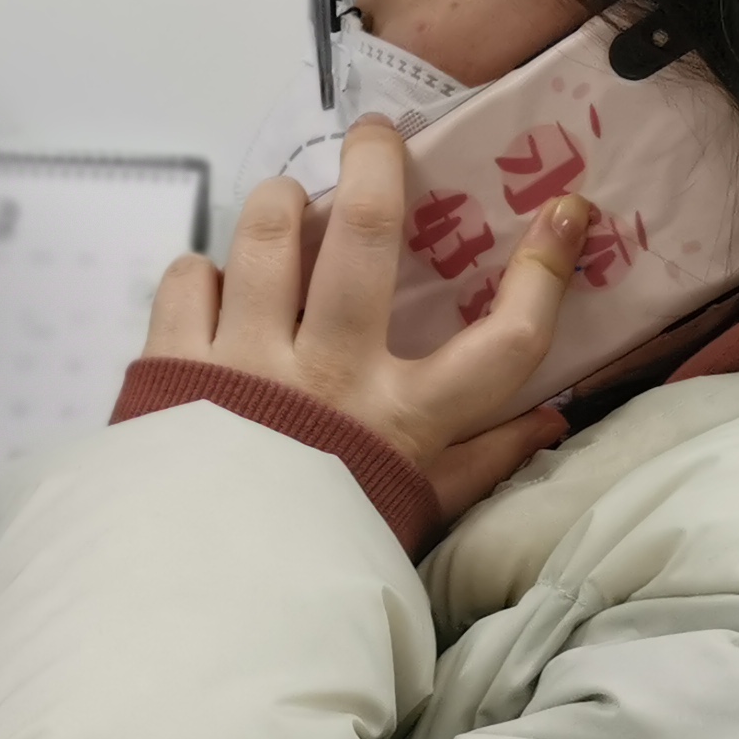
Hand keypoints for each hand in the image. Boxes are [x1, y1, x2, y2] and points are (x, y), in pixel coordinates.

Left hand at [148, 118, 594, 519]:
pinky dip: (204, 273)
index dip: (546, 269)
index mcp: (402, 421)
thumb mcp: (415, 514)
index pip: (506, 341)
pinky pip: (189, 276)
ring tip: (289, 209)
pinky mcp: (173, 366)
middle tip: (378, 136)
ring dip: (281, 205)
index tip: (564, 214)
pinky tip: (218, 292)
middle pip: (365, 233)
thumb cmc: (320, 547)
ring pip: (266, 233)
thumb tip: (549, 419)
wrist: (201, 602)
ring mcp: (246, 365)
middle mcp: (329, 379)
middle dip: (378, 162)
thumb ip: (481, 462)